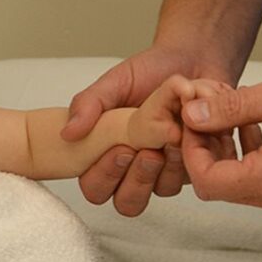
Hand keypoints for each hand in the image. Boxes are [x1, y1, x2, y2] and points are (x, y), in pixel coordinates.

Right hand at [63, 47, 233, 215]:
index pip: (95, 187)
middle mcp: (134, 167)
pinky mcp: (193, 165)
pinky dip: (192, 156)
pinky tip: (193, 134)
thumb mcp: (115, 82)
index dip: (105, 177)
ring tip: (175, 137)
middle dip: (138, 180)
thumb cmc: (150, 71)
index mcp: (106, 151)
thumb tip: (68, 132)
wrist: (192, 58)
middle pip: (128, 202)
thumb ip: (90, 104)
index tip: (121, 150)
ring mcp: (165, 169)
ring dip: (167, 168)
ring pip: (161, 191)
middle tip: (149, 153)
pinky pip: (192, 178)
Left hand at [180, 63, 261, 212]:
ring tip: (229, 111)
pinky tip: (251, 124)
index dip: (192, 149)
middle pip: (218, 186)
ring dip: (224, 150)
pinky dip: (244, 155)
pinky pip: (256, 180)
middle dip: (205, 148)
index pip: (208, 181)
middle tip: (209, 110)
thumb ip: (234, 108)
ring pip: (235, 184)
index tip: (195, 117)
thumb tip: (192, 114)